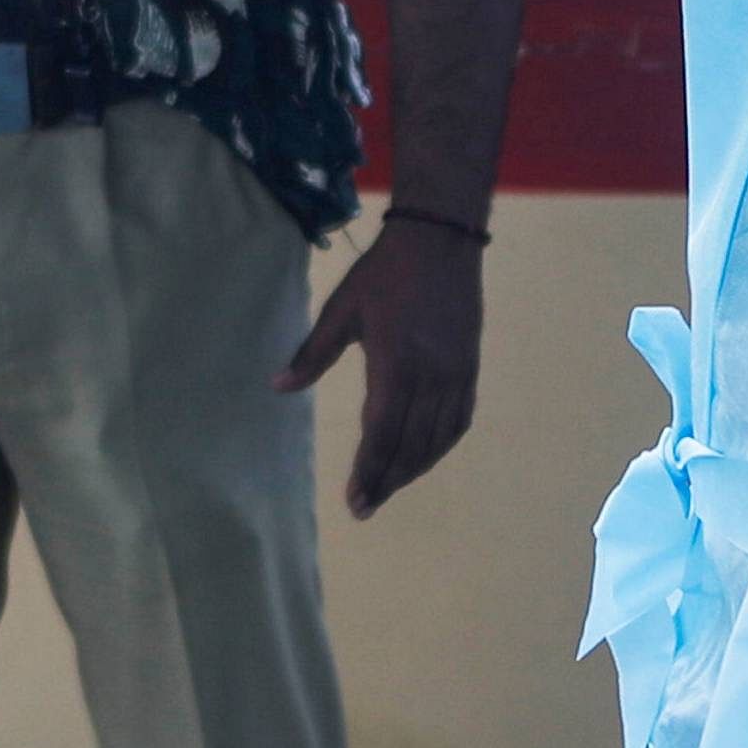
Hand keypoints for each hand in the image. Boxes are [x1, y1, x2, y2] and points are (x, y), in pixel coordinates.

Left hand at [277, 216, 483, 516]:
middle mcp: (431, 377)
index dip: (369, 471)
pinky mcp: (469, 369)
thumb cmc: (384, 273)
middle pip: (410, 446)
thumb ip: (312, 354)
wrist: (441, 240)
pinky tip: (423, 457)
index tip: (354, 501)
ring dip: (413, 470)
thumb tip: (278, 387)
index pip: (382, 433)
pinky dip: (440, 447)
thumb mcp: (342, 310)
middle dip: (387, 481)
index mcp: (395, 364)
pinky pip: (458, 421)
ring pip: (436, 440)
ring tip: (388, 489)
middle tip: (365, 508)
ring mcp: (455, 375)